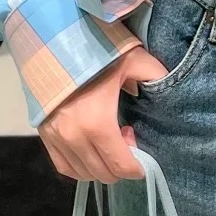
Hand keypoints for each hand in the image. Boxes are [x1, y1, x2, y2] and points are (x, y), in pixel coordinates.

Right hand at [37, 44, 168, 183]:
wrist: (52, 42)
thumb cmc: (96, 52)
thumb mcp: (133, 60)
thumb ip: (155, 76)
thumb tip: (171, 89)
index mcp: (97, 123)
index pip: (121, 165)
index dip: (137, 167)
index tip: (142, 157)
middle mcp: (73, 136)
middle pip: (103, 173)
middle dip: (121, 166)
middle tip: (126, 141)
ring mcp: (55, 137)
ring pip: (83, 173)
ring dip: (101, 167)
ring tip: (108, 143)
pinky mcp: (44, 134)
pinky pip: (63, 166)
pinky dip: (80, 167)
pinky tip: (90, 152)